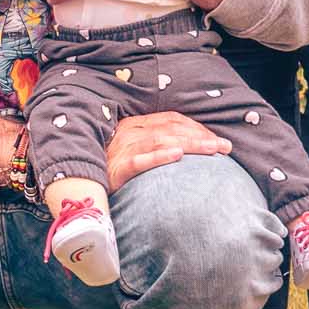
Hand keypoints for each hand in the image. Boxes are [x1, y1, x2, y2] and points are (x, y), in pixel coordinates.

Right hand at [106, 111, 232, 188]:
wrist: (83, 187)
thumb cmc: (114, 172)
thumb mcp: (135, 154)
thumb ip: (156, 148)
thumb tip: (188, 152)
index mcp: (135, 125)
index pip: (171, 120)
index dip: (197, 128)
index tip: (218, 141)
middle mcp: (128, 132)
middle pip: (170, 128)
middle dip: (201, 136)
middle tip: (225, 147)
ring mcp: (121, 149)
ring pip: (160, 140)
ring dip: (190, 144)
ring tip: (212, 150)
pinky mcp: (116, 168)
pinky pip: (140, 160)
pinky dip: (159, 156)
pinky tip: (178, 156)